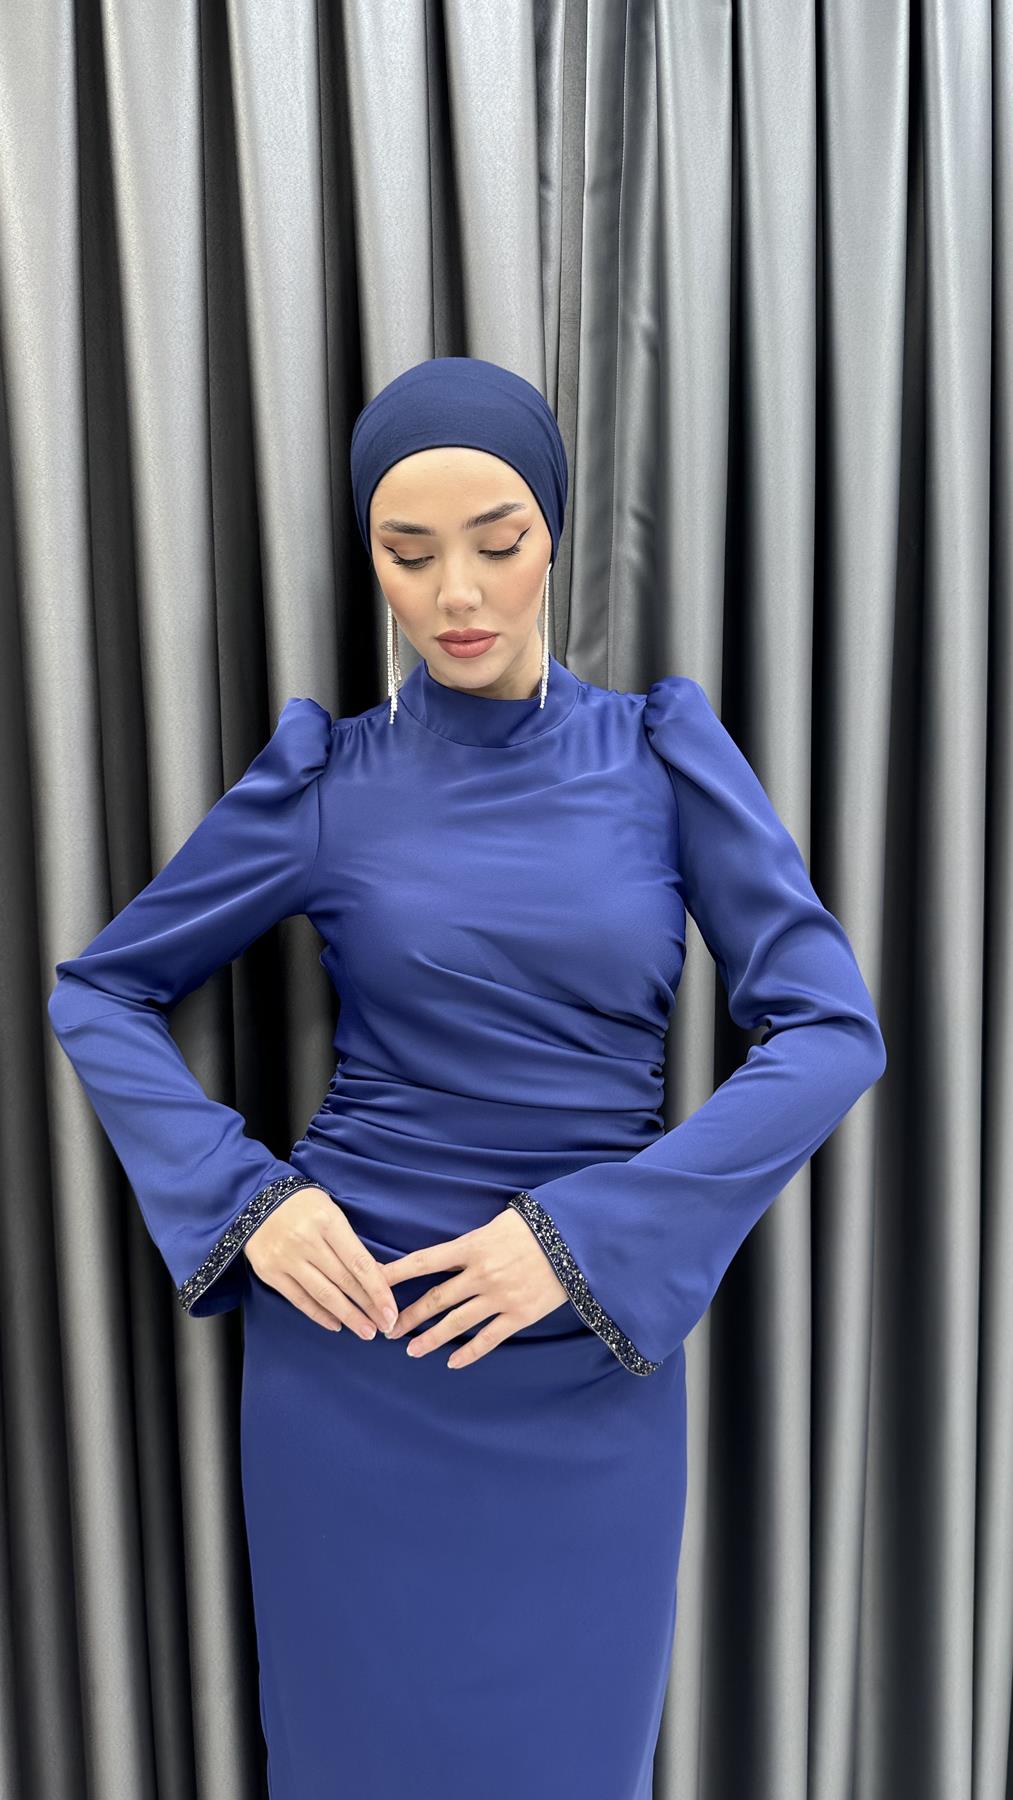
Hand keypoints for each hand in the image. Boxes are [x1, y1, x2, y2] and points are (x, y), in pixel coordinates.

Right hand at [243, 1186, 397, 1338]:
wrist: (255, 1198)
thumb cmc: (303, 1204)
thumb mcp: (331, 1211)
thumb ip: (350, 1243)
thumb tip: (377, 1276)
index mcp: (328, 1221)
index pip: (359, 1262)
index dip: (378, 1290)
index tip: (391, 1310)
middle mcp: (307, 1241)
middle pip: (344, 1281)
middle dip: (368, 1307)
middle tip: (385, 1326)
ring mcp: (286, 1258)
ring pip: (323, 1294)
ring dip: (348, 1316)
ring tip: (366, 1331)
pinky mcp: (270, 1272)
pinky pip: (299, 1299)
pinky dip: (319, 1314)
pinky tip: (336, 1324)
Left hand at [381, 1206, 568, 1368]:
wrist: (577, 1240)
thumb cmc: (537, 1226)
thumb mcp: (498, 1224)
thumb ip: (472, 1243)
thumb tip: (450, 1255)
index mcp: (472, 1245)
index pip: (424, 1261)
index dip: (396, 1273)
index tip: (372, 1282)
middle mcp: (481, 1273)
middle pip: (435, 1298)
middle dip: (408, 1316)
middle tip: (386, 1329)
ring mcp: (500, 1296)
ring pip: (456, 1323)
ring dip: (431, 1338)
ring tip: (411, 1350)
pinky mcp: (519, 1315)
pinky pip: (488, 1339)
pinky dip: (468, 1353)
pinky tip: (452, 1362)